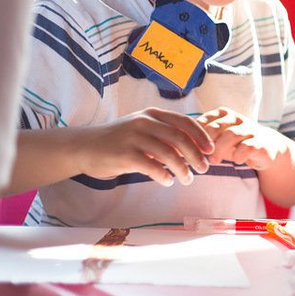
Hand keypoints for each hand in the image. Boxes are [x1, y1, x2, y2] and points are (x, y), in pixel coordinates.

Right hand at [79, 108, 213, 186]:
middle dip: (196, 155)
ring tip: (187, 179)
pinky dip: (164, 175)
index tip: (210, 150)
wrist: (84, 147)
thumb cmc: (119, 140)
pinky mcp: (124, 154)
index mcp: (152, 114)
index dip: (201, 136)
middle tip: (203, 169)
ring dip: (182, 169)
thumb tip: (193, 148)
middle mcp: (144, 122)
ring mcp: (134, 137)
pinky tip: (168, 181)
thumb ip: (164, 135)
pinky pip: (151, 166)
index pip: (185, 122)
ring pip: (168, 154)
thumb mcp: (142, 129)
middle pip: (180, 138)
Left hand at [197, 107, 291, 170]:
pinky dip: (240, 155)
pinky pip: (248, 146)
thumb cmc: (235, 143)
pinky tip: (236, 161)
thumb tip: (176, 147)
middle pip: (217, 127)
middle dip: (206, 143)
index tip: (189, 149)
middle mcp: (237, 118)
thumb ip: (200, 138)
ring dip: (220, 149)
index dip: (194, 136)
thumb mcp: (217, 138)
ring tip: (213, 161)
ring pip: (232, 135)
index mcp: (224, 114)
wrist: (266, 147)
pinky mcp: (260, 142)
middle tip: (200, 156)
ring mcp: (250, 129)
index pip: (205, 120)